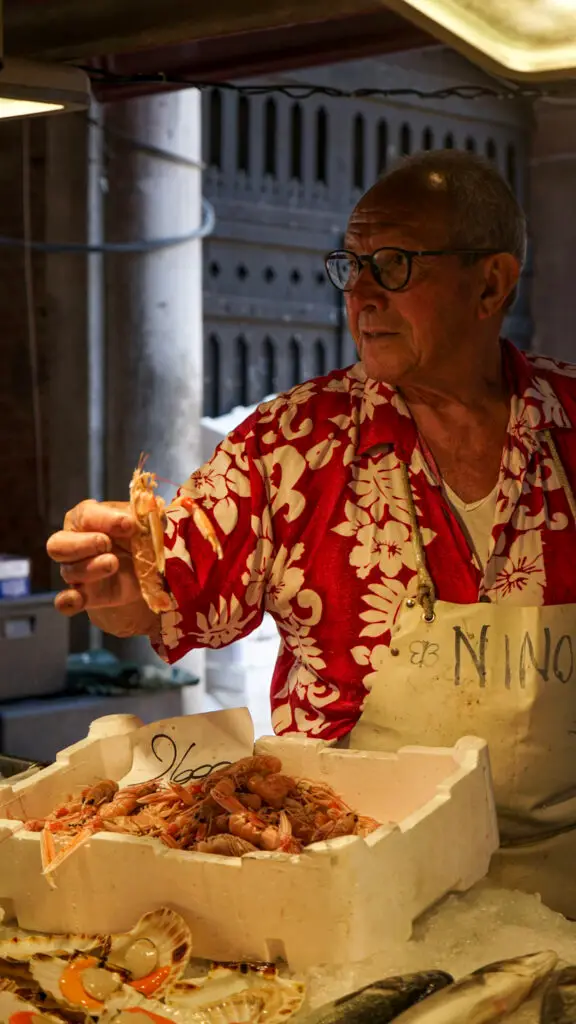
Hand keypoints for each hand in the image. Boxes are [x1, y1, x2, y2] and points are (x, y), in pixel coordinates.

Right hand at [47, 500, 158, 636]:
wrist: (146, 570)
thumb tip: (155, 515)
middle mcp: (74, 544)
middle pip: (59, 544)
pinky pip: (65, 601)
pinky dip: (68, 602)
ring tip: (113, 564)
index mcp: (87, 518)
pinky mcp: (85, 595)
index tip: (129, 524)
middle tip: (106, 543)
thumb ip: (148, 518)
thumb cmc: (138, 538)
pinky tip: (77, 600)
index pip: (85, 515)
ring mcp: (76, 571)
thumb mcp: (145, 524)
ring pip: (68, 571)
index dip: (105, 519)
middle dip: (82, 544)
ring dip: (90, 568)